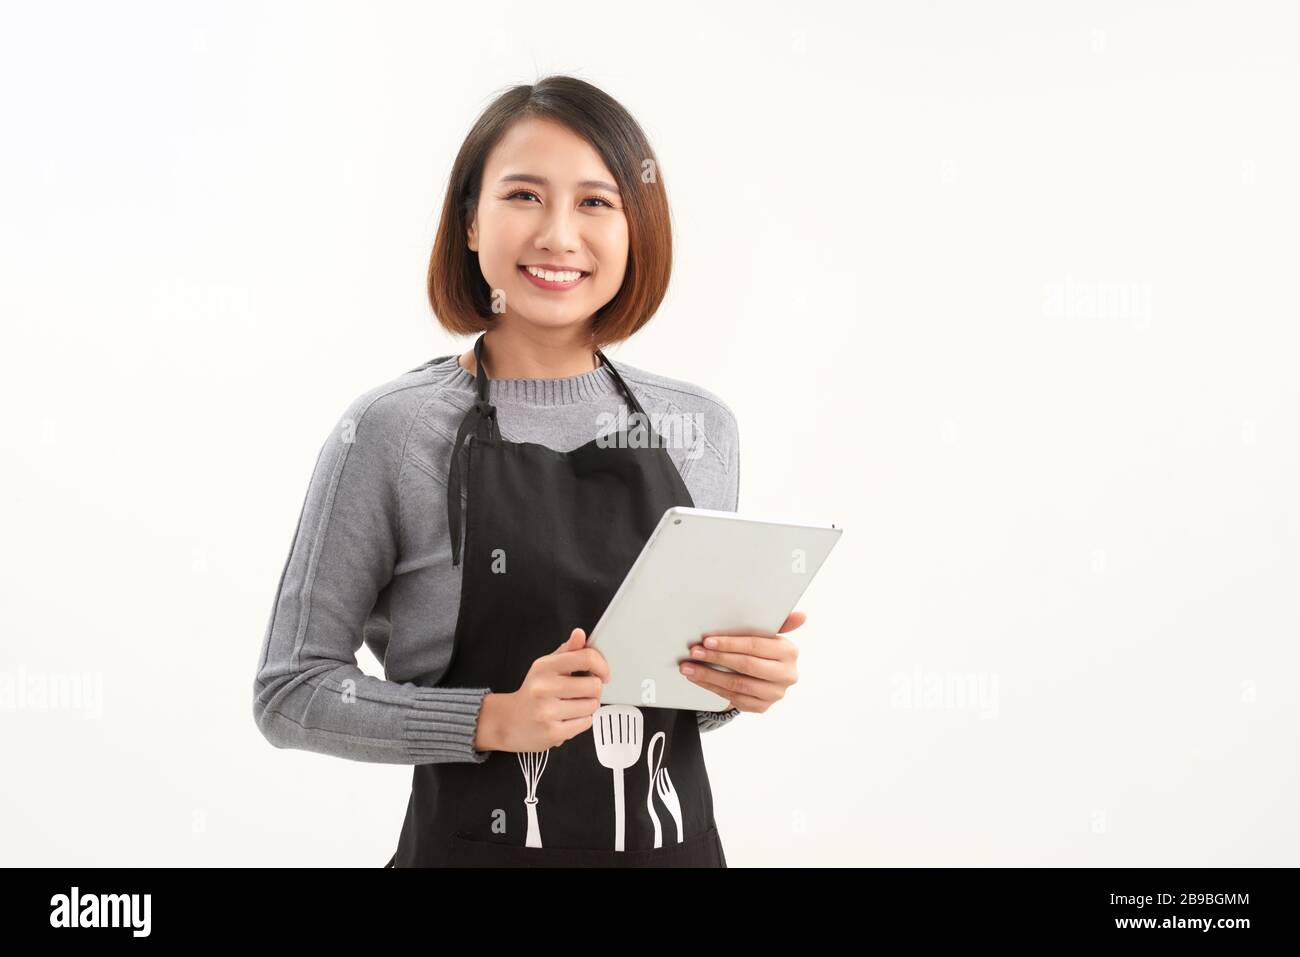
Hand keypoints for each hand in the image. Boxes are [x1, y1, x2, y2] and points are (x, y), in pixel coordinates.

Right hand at [477, 628, 609, 752]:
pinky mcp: (553, 732)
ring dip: (587, 707)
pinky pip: (585, 723)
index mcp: (545, 667)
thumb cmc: (532, 692)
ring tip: (572, 706)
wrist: (508, 722)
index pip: (586, 658)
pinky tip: (567, 718)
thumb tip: (580, 634)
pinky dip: (581, 721)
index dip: (602, 665)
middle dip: (594, 690)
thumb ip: (567, 651)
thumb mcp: (545, 666)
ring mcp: (547, 711)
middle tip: (583, 692)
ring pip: (592, 706)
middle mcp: (544, 688)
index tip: (604, 673)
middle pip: (594, 685)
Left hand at [678, 610, 804, 713]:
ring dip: (708, 675)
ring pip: (736, 684)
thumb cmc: (763, 649)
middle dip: (716, 658)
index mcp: (789, 652)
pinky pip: (733, 698)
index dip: (730, 643)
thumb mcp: (769, 634)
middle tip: (694, 652)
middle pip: (745, 665)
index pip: (755, 646)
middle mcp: (786, 675)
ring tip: (689, 667)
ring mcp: (775, 693)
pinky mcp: (762, 707)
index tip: (707, 640)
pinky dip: (712, 688)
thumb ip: (780, 623)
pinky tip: (698, 679)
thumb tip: (801, 615)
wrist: (765, 676)